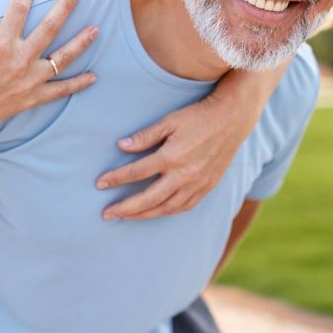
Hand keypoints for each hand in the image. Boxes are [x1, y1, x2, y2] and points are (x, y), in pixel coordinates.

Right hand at [0, 0, 98, 129]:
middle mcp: (20, 59)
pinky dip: (78, 84)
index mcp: (1, 43)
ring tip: (95, 29)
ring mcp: (29, 80)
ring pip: (63, 58)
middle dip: (64, 7)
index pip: (18, 10)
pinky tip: (93, 76)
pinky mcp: (32, 98)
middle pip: (49, 28)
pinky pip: (61, 91)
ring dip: (81, 42)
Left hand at [96, 93, 252, 219]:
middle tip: (106, 214)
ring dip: (144, 215)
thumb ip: (145, 136)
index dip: (116, 179)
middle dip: (125, 208)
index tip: (100, 183)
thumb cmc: (198, 116)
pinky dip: (167, 211)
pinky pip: (184, 207)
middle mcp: (184, 175)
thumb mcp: (169, 120)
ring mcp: (197, 184)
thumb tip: (121, 146)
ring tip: (127, 216)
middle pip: (149, 198)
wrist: (232, 119)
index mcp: (172, 156)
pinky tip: (156, 211)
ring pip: (166, 208)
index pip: (136, 172)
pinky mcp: (207, 187)